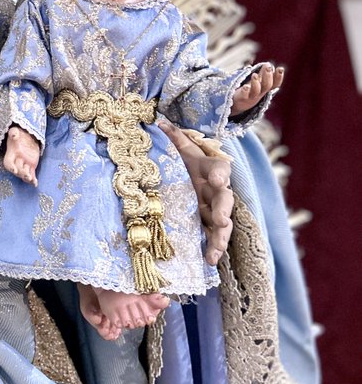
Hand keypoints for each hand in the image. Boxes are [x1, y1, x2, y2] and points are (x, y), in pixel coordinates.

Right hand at [3, 125, 39, 185]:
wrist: (27, 137)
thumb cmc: (19, 134)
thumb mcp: (16, 131)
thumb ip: (14, 132)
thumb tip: (13, 134)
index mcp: (11, 153)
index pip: (8, 162)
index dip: (10, 167)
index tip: (14, 170)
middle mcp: (16, 161)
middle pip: (17, 169)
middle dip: (21, 173)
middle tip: (27, 175)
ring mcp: (24, 164)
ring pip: (24, 174)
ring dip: (27, 178)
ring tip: (31, 180)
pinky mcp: (31, 166)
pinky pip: (32, 174)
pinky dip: (33, 180)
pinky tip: (35, 183)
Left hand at [160, 119, 233, 265]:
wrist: (187, 175)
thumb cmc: (183, 161)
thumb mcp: (178, 149)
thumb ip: (173, 137)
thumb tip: (159, 122)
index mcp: (209, 168)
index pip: (219, 168)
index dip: (219, 173)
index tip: (216, 179)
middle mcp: (215, 189)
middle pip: (225, 198)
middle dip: (224, 209)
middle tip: (221, 219)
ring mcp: (213, 208)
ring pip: (223, 222)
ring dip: (221, 237)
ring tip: (215, 251)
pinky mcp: (208, 223)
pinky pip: (214, 236)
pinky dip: (213, 248)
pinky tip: (209, 260)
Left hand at [230, 64, 284, 115]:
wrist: (236, 105)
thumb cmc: (248, 92)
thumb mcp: (257, 83)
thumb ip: (262, 74)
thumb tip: (268, 64)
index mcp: (264, 88)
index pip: (274, 83)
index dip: (278, 77)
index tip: (280, 68)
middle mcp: (259, 93)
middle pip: (266, 86)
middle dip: (268, 76)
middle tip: (269, 67)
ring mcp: (250, 96)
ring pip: (256, 91)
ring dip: (256, 83)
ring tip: (255, 75)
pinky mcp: (241, 98)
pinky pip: (244, 95)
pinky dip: (245, 91)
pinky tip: (246, 86)